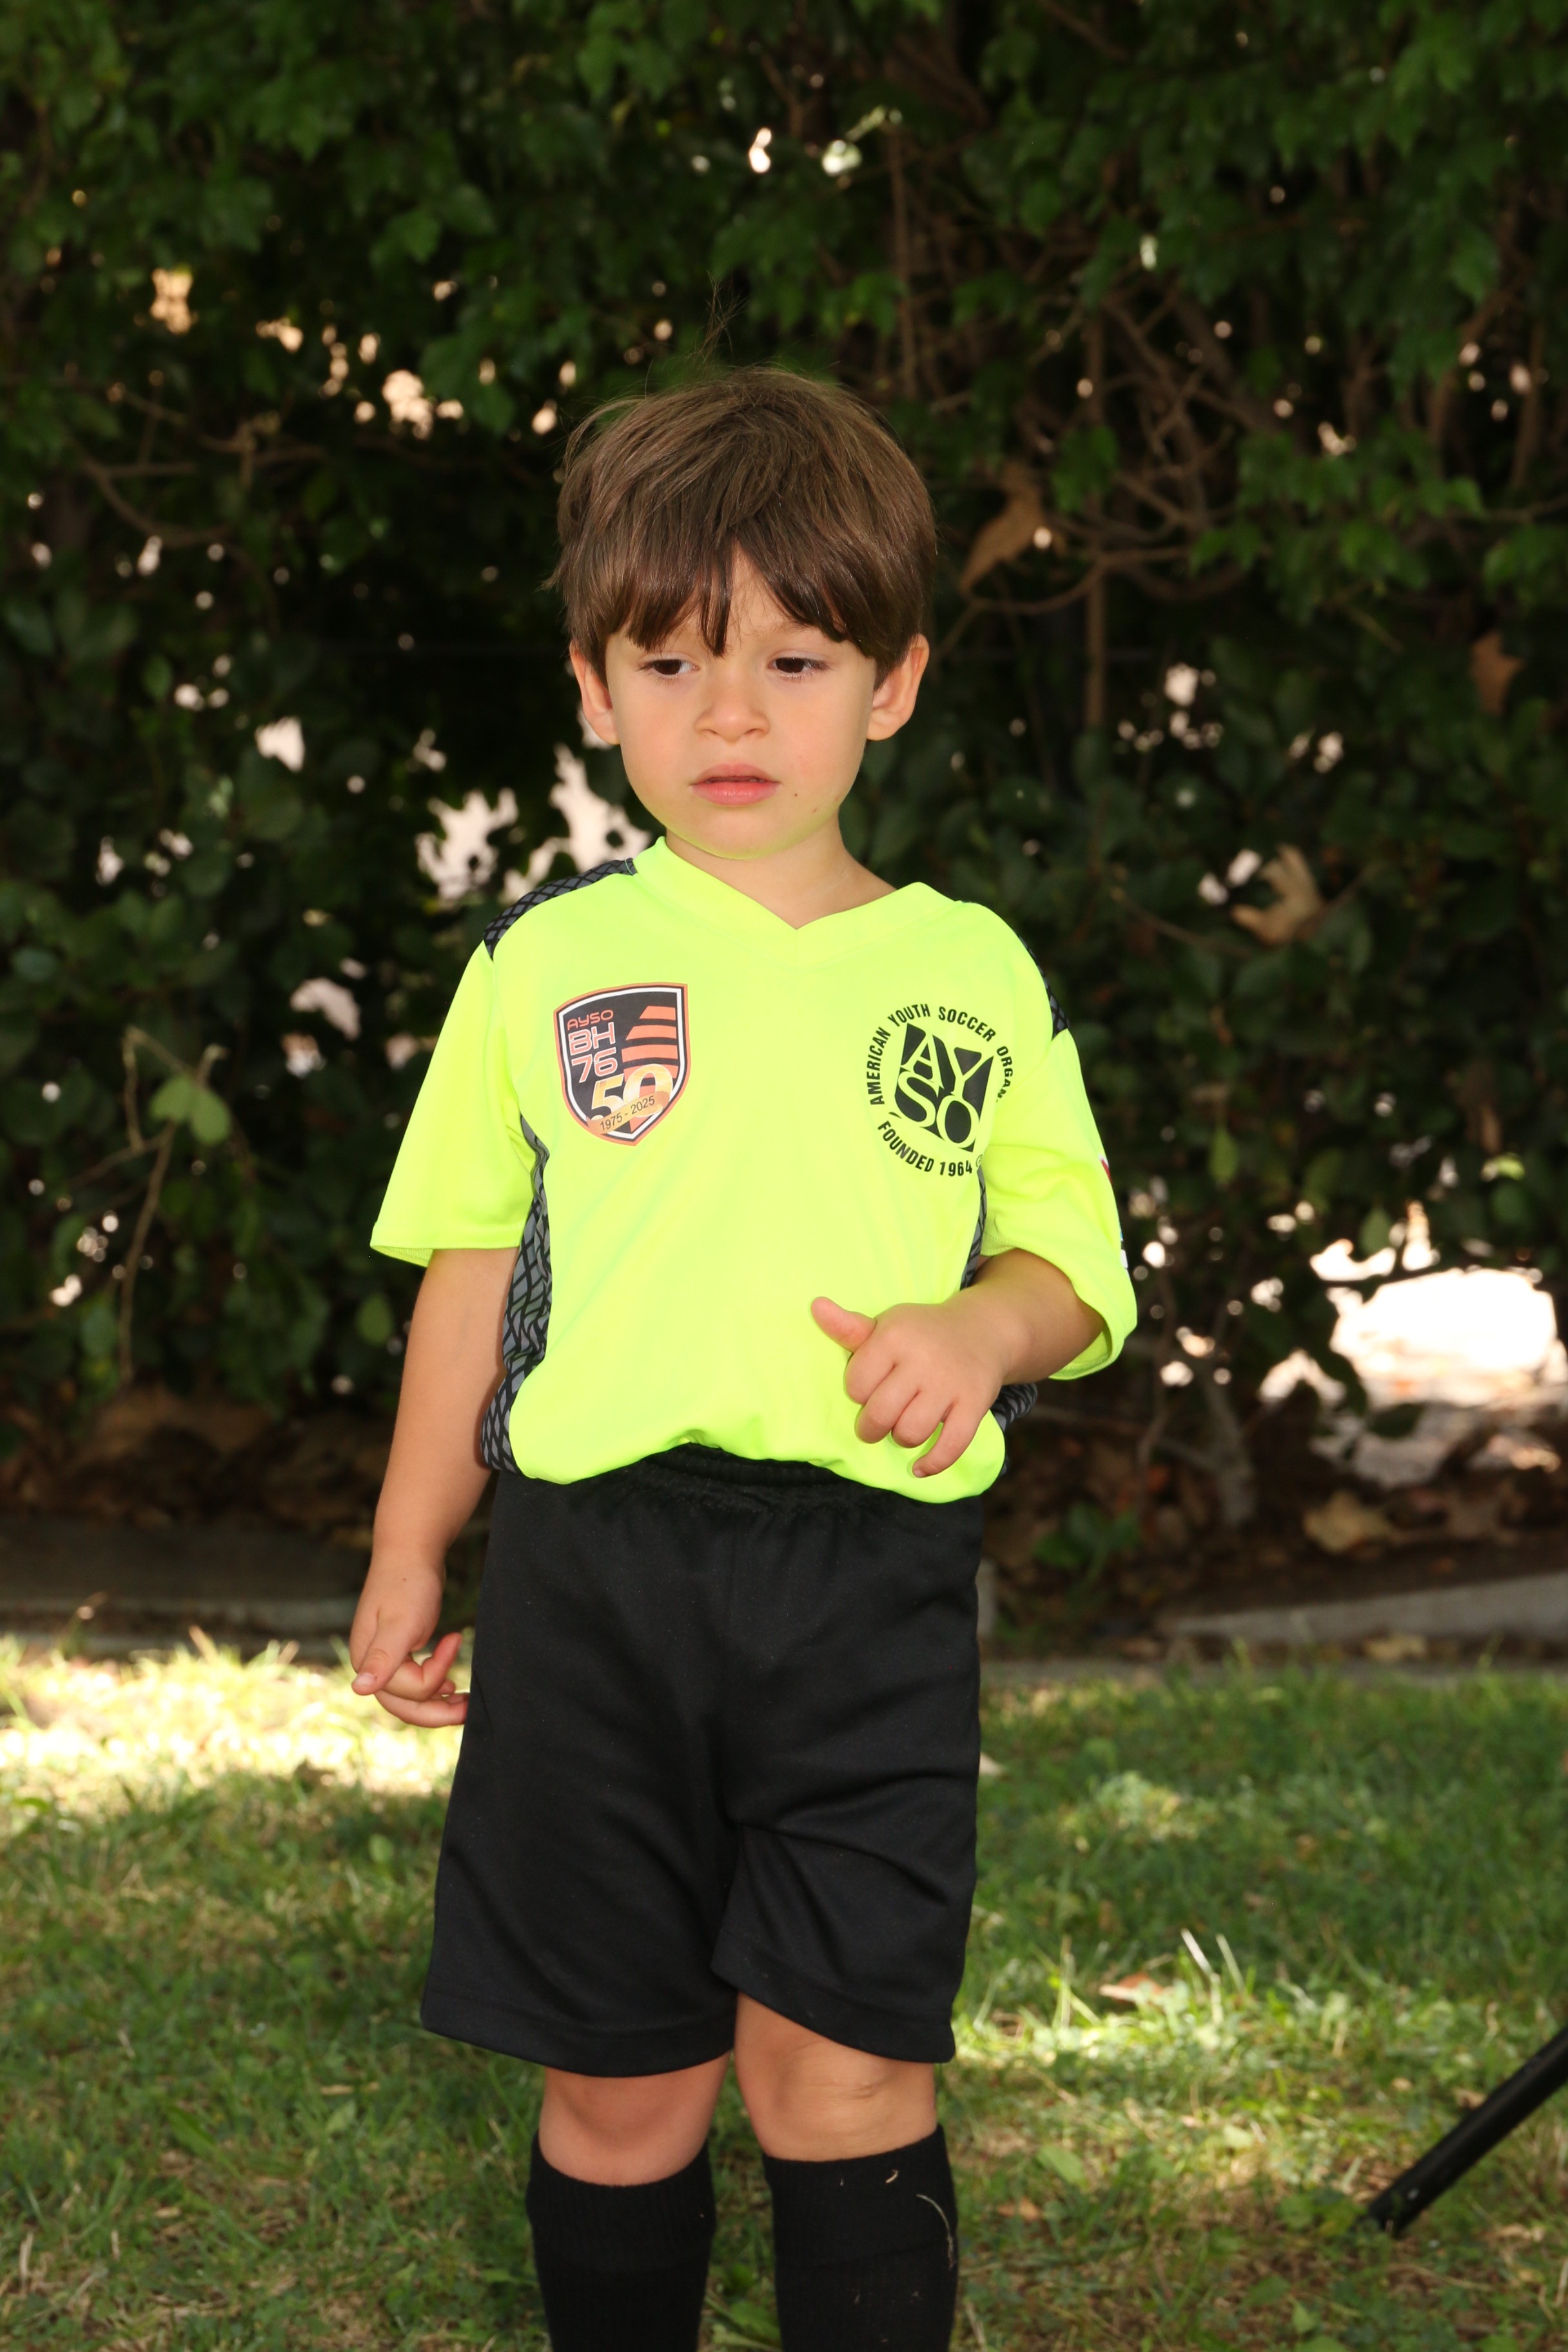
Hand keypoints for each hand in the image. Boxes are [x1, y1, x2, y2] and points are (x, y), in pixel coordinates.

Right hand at [349, 1554, 467, 1726]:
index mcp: (368, 1660)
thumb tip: (359, 1689)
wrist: (412, 1551)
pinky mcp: (400, 1651)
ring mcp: (385, 1659)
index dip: (436, 1674)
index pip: (407, 1691)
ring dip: (438, 1703)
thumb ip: (383, 1658)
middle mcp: (372, 1664)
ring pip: (410, 1698)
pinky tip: (450, 1685)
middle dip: (438, 1712)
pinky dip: (434, 1685)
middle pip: (404, 1706)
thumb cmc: (407, 1583)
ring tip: (465, 1702)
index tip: (454, 1638)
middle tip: (471, 1708)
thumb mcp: (401, 1622)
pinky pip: (415, 1682)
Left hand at [811, 1293, 1006, 1478]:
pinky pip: (951, 1445)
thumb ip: (849, 1328)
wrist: (981, 1331)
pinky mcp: (975, 1404)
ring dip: (901, 1439)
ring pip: (911, 1432)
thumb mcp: (887, 1325)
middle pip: (880, 1414)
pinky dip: (932, 1463)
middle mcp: (922, 1360)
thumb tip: (816, 1306)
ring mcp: (950, 1384)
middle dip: (871, 1427)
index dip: (858, 1393)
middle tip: (876, 1424)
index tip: (870, 1387)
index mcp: (894, 1337)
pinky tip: (919, 1467)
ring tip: (902, 1429)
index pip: (856, 1385)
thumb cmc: (921, 1333)